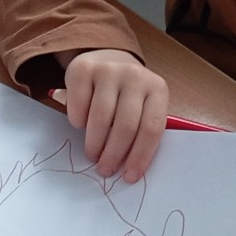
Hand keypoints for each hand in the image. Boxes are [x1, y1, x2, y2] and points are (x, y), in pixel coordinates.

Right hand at [53, 49, 167, 182]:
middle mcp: (135, 76)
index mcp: (157, 89)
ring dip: (95, 144)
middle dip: (114, 154)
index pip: (152, 128)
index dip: (140, 156)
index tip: (129, 177)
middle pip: (126, 126)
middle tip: (105, 170)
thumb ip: (141, 130)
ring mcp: (109, 70)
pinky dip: (78, 122)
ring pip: (101, 118)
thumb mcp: (142, 106)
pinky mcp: (83, 69)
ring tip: (92, 154)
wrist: (106, 59)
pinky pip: (79, 106)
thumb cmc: (126, 94)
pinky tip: (81, 127)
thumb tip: (129, 169)